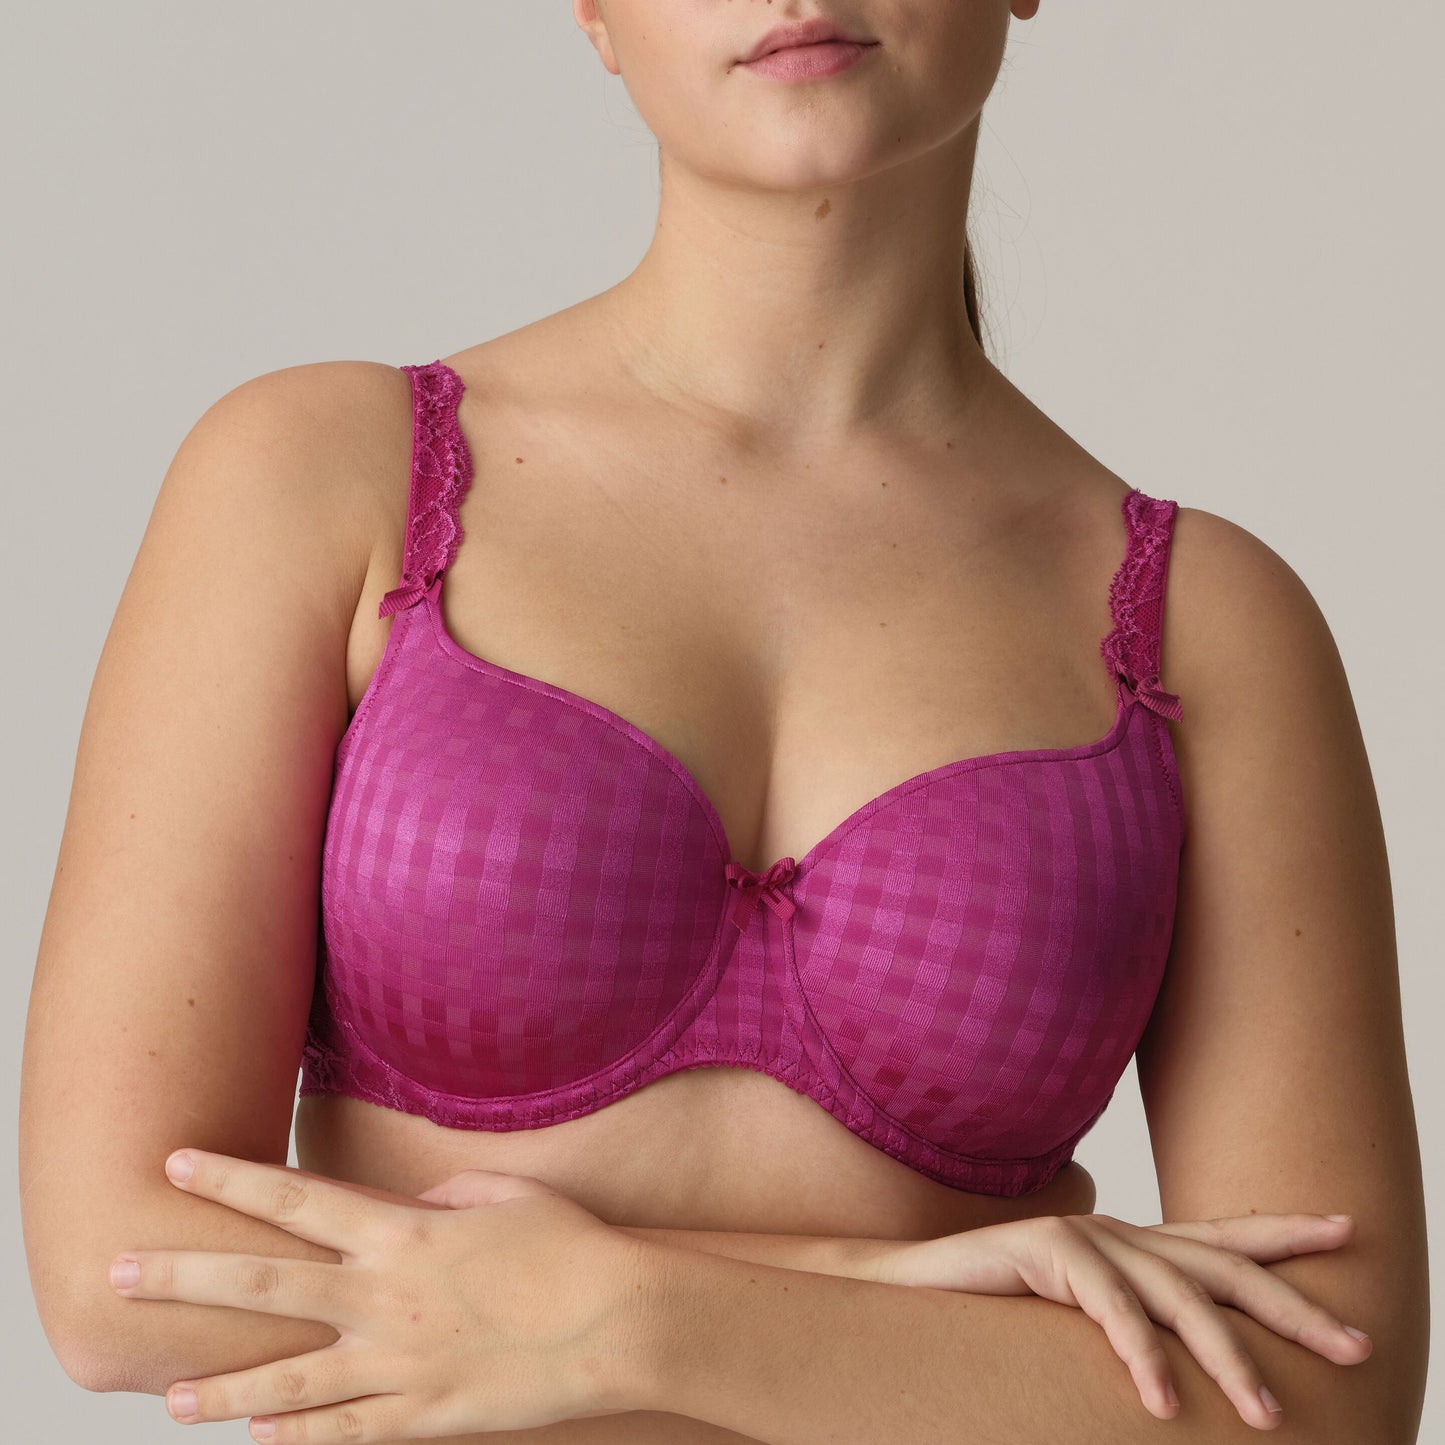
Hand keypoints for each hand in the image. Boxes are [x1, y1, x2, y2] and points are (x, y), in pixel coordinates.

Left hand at [107, 1149, 655, 1441]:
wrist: (614, 1321)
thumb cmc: (567, 1246)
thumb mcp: (504, 1197)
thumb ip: (447, 1198)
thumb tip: (416, 1209)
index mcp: (401, 1234)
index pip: (295, 1201)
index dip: (231, 1180)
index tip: (177, 1164)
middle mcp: (382, 1299)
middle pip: (263, 1287)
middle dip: (184, 1276)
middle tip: (118, 1273)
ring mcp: (396, 1365)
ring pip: (286, 1381)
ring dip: (222, 1388)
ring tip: (169, 1399)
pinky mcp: (422, 1417)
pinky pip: (344, 1431)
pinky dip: (298, 1435)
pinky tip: (260, 1438)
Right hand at [868, 1212, 1371, 1429]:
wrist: (908, 1291)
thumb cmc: (994, 1318)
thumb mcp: (1080, 1326)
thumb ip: (1132, 1330)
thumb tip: (1188, 1376)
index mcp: (1132, 1250)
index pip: (1221, 1238)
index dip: (1284, 1234)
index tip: (1347, 1228)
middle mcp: (1118, 1235)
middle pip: (1223, 1267)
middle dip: (1293, 1305)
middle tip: (1353, 1345)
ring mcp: (1085, 1238)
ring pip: (1178, 1295)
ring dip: (1227, 1358)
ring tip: (1267, 1415)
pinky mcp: (1047, 1249)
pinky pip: (1110, 1308)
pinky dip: (1141, 1356)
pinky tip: (1161, 1402)